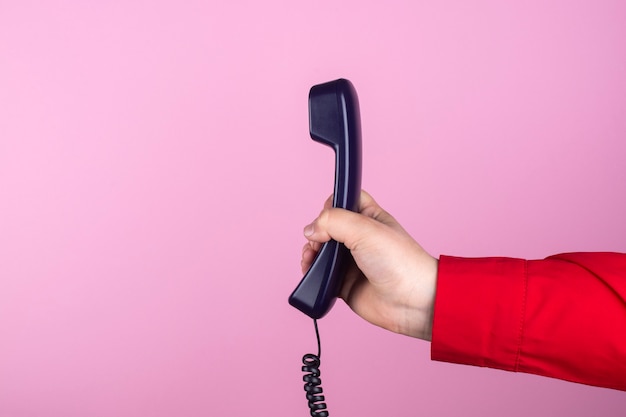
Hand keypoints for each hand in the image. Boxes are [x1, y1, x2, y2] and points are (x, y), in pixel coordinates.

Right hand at [301, 191, 437, 340]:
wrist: (411, 301)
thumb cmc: (400, 262)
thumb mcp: (365, 229)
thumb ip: (333, 221)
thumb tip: (310, 229)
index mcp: (369, 218)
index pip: (345, 201)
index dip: (332, 204)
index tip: (325, 214)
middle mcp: (360, 238)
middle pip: (327, 227)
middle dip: (316, 232)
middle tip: (319, 241)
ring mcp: (351, 262)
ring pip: (321, 251)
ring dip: (310, 252)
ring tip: (310, 258)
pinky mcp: (344, 283)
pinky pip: (321, 275)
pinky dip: (312, 273)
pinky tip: (311, 272)